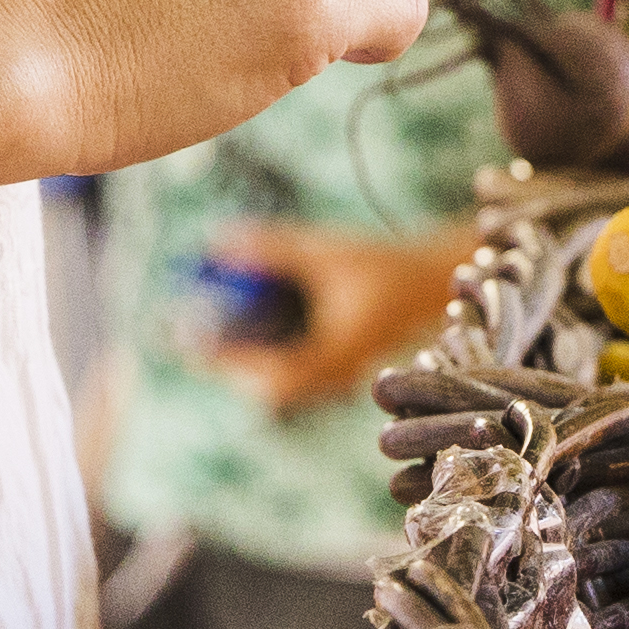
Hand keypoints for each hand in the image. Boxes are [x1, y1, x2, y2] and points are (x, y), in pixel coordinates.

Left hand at [203, 220, 494, 412]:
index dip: (221, 357)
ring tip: (211, 328)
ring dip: (246, 356)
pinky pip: (295, 370)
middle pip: (268, 387)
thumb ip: (273, 248)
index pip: (265, 375)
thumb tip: (217, 241)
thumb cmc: (389, 267)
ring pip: (280, 382)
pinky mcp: (343, 365)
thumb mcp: (327, 251)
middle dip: (227, 359)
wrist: (442, 279)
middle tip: (189, 330)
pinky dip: (268, 351)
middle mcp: (336, 377)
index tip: (186, 332)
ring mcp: (341, 376)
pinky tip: (252, 325)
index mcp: (334, 359)